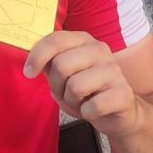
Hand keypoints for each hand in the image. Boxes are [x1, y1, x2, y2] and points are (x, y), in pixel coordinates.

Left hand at [23, 31, 141, 137]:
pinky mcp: (123, 93)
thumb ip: (49, 62)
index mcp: (84, 40)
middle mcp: (100, 50)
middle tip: (64, 92)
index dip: (37, 56)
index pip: (56, 39)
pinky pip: (92, 106)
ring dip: (71, 101)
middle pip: (62, 64)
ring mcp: (114, 71)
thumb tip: (30, 60)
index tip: (29, 72)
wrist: (120, 110)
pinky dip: (86, 113)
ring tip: (80, 101)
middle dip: (56, 85)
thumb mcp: (65, 73)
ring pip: (76, 86)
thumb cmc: (88, 90)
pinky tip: (93, 110)